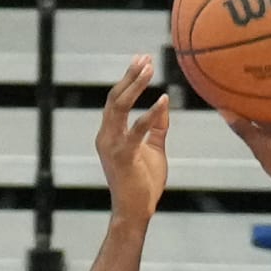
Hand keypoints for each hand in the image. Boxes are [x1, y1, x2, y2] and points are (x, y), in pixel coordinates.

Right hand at [96, 57, 168, 226]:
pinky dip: (150, 113)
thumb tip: (164, 105)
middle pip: (115, 97)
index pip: (116, 100)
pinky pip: (137, 129)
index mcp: (110, 134)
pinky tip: (163, 100)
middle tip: (145, 57)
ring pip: (119, 106)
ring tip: (149, 68)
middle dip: (130, 75)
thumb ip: (157, 128)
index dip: (128, 79)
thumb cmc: (143, 184)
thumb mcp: (153, 150)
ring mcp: (112, 145)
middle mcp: (106, 136)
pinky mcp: (124, 156)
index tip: (142, 60)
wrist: (135, 212)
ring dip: (134, 85)